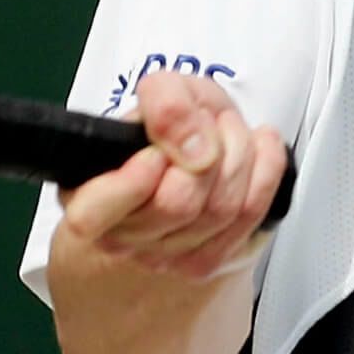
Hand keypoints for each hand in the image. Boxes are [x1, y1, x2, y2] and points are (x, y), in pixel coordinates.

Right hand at [56, 71, 287, 282]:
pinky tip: (261, 147)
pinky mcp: (207, 261)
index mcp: (87, 196)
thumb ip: (166, 102)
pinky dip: (266, 170)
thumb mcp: (161, 92)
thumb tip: (194, 146)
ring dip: (239, 152)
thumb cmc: (168, 128)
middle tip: (209, 120)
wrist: (198, 152)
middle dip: (209, 144)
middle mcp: (120, 237)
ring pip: (218, 209)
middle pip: (176, 203)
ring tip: (231, 129)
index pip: (90, 216)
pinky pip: (249, 216)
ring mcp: (164, 257)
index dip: (130, 184)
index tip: (156, 152)